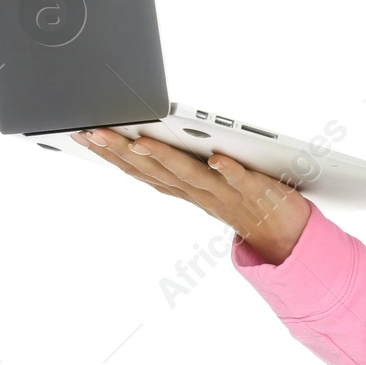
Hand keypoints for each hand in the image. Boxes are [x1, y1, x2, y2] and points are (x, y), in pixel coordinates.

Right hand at [72, 128, 311, 263]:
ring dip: (164, 158)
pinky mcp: (256, 191)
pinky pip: (240, 180)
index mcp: (184, 187)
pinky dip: (228, 170)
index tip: (82, 133)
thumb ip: (178, 162)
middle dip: (122, 151)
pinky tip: (216, 158)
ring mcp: (225, 192)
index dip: (110, 154)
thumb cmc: (241, 200)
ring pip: (189, 175)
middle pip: (155, 170)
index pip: (140, 169)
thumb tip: (145, 137)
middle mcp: (199, 191)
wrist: (283, 233)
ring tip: (140, 142)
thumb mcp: (202, 182)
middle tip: (93, 131)